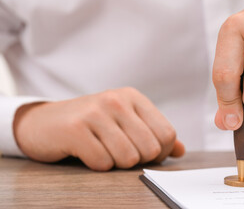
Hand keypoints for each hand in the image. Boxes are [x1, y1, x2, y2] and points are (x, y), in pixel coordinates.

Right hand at [14, 87, 184, 170]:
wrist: (44, 122)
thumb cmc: (91, 125)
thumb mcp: (125, 122)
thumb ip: (154, 134)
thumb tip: (180, 150)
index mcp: (133, 97)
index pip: (167, 134)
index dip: (160, 152)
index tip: (144, 152)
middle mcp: (117, 100)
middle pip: (151, 148)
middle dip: (138, 159)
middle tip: (119, 151)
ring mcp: (95, 113)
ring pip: (129, 158)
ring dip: (116, 163)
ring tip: (102, 150)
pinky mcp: (75, 129)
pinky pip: (102, 163)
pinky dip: (97, 165)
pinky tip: (86, 152)